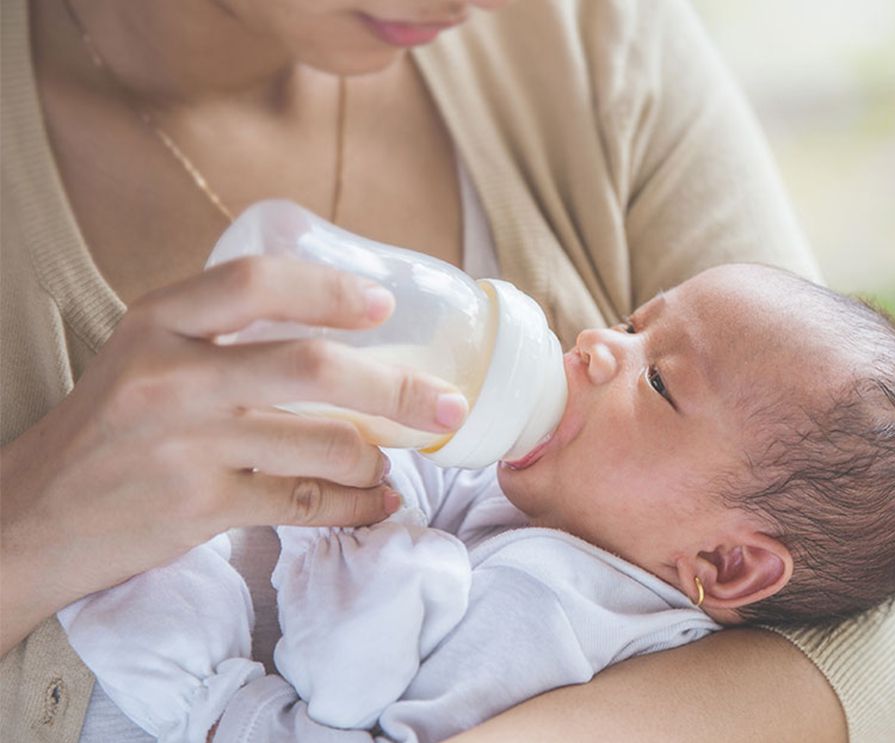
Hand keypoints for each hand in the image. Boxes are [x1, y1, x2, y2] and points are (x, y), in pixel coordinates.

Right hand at [0, 256, 468, 654]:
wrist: (27, 517)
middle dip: (399, 388)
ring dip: (379, 455)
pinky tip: (377, 502)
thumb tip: (342, 330)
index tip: (384, 305)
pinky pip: (306, 503)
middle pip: (312, 368)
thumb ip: (222, 335)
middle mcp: (171, 377)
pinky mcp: (199, 508)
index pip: (256, 282)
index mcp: (158, 322)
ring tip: (397, 459)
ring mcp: (186, 446)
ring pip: (323, 444)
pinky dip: (356, 505)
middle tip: (447, 404)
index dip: (331, 291)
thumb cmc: (107, 429)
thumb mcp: (144, 355)